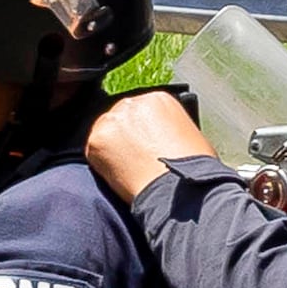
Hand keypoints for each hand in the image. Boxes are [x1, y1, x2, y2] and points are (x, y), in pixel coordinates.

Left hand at [82, 87, 210, 201]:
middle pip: (120, 117)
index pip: (140, 110)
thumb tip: (154, 139)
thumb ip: (166, 128)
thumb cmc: (193, 169)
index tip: (142, 145)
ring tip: (127, 171)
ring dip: (111, 150)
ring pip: (104, 132)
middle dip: (124, 138)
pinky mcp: (97, 139)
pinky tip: (119, 176)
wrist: (180, 188)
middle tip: (132, 160)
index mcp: (159, 99)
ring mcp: (113, 120)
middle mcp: (134, 102)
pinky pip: (93, 150)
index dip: (141, 130)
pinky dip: (102, 164)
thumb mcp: (188, 136)